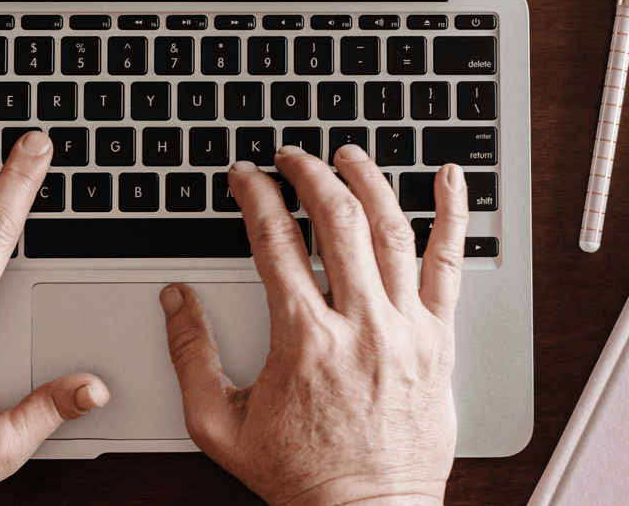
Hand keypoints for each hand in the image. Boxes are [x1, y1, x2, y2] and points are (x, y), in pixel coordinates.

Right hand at [160, 144, 467, 505]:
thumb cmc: (299, 476)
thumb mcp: (219, 425)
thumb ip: (191, 356)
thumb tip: (174, 300)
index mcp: (303, 340)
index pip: (275, 241)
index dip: (255, 197)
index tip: (245, 178)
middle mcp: (360, 325)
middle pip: (337, 220)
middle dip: (309, 174)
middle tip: (292, 157)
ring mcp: (407, 330)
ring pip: (392, 230)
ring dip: (368, 181)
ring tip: (349, 155)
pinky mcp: (440, 341)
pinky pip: (452, 265)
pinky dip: (453, 214)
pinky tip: (450, 177)